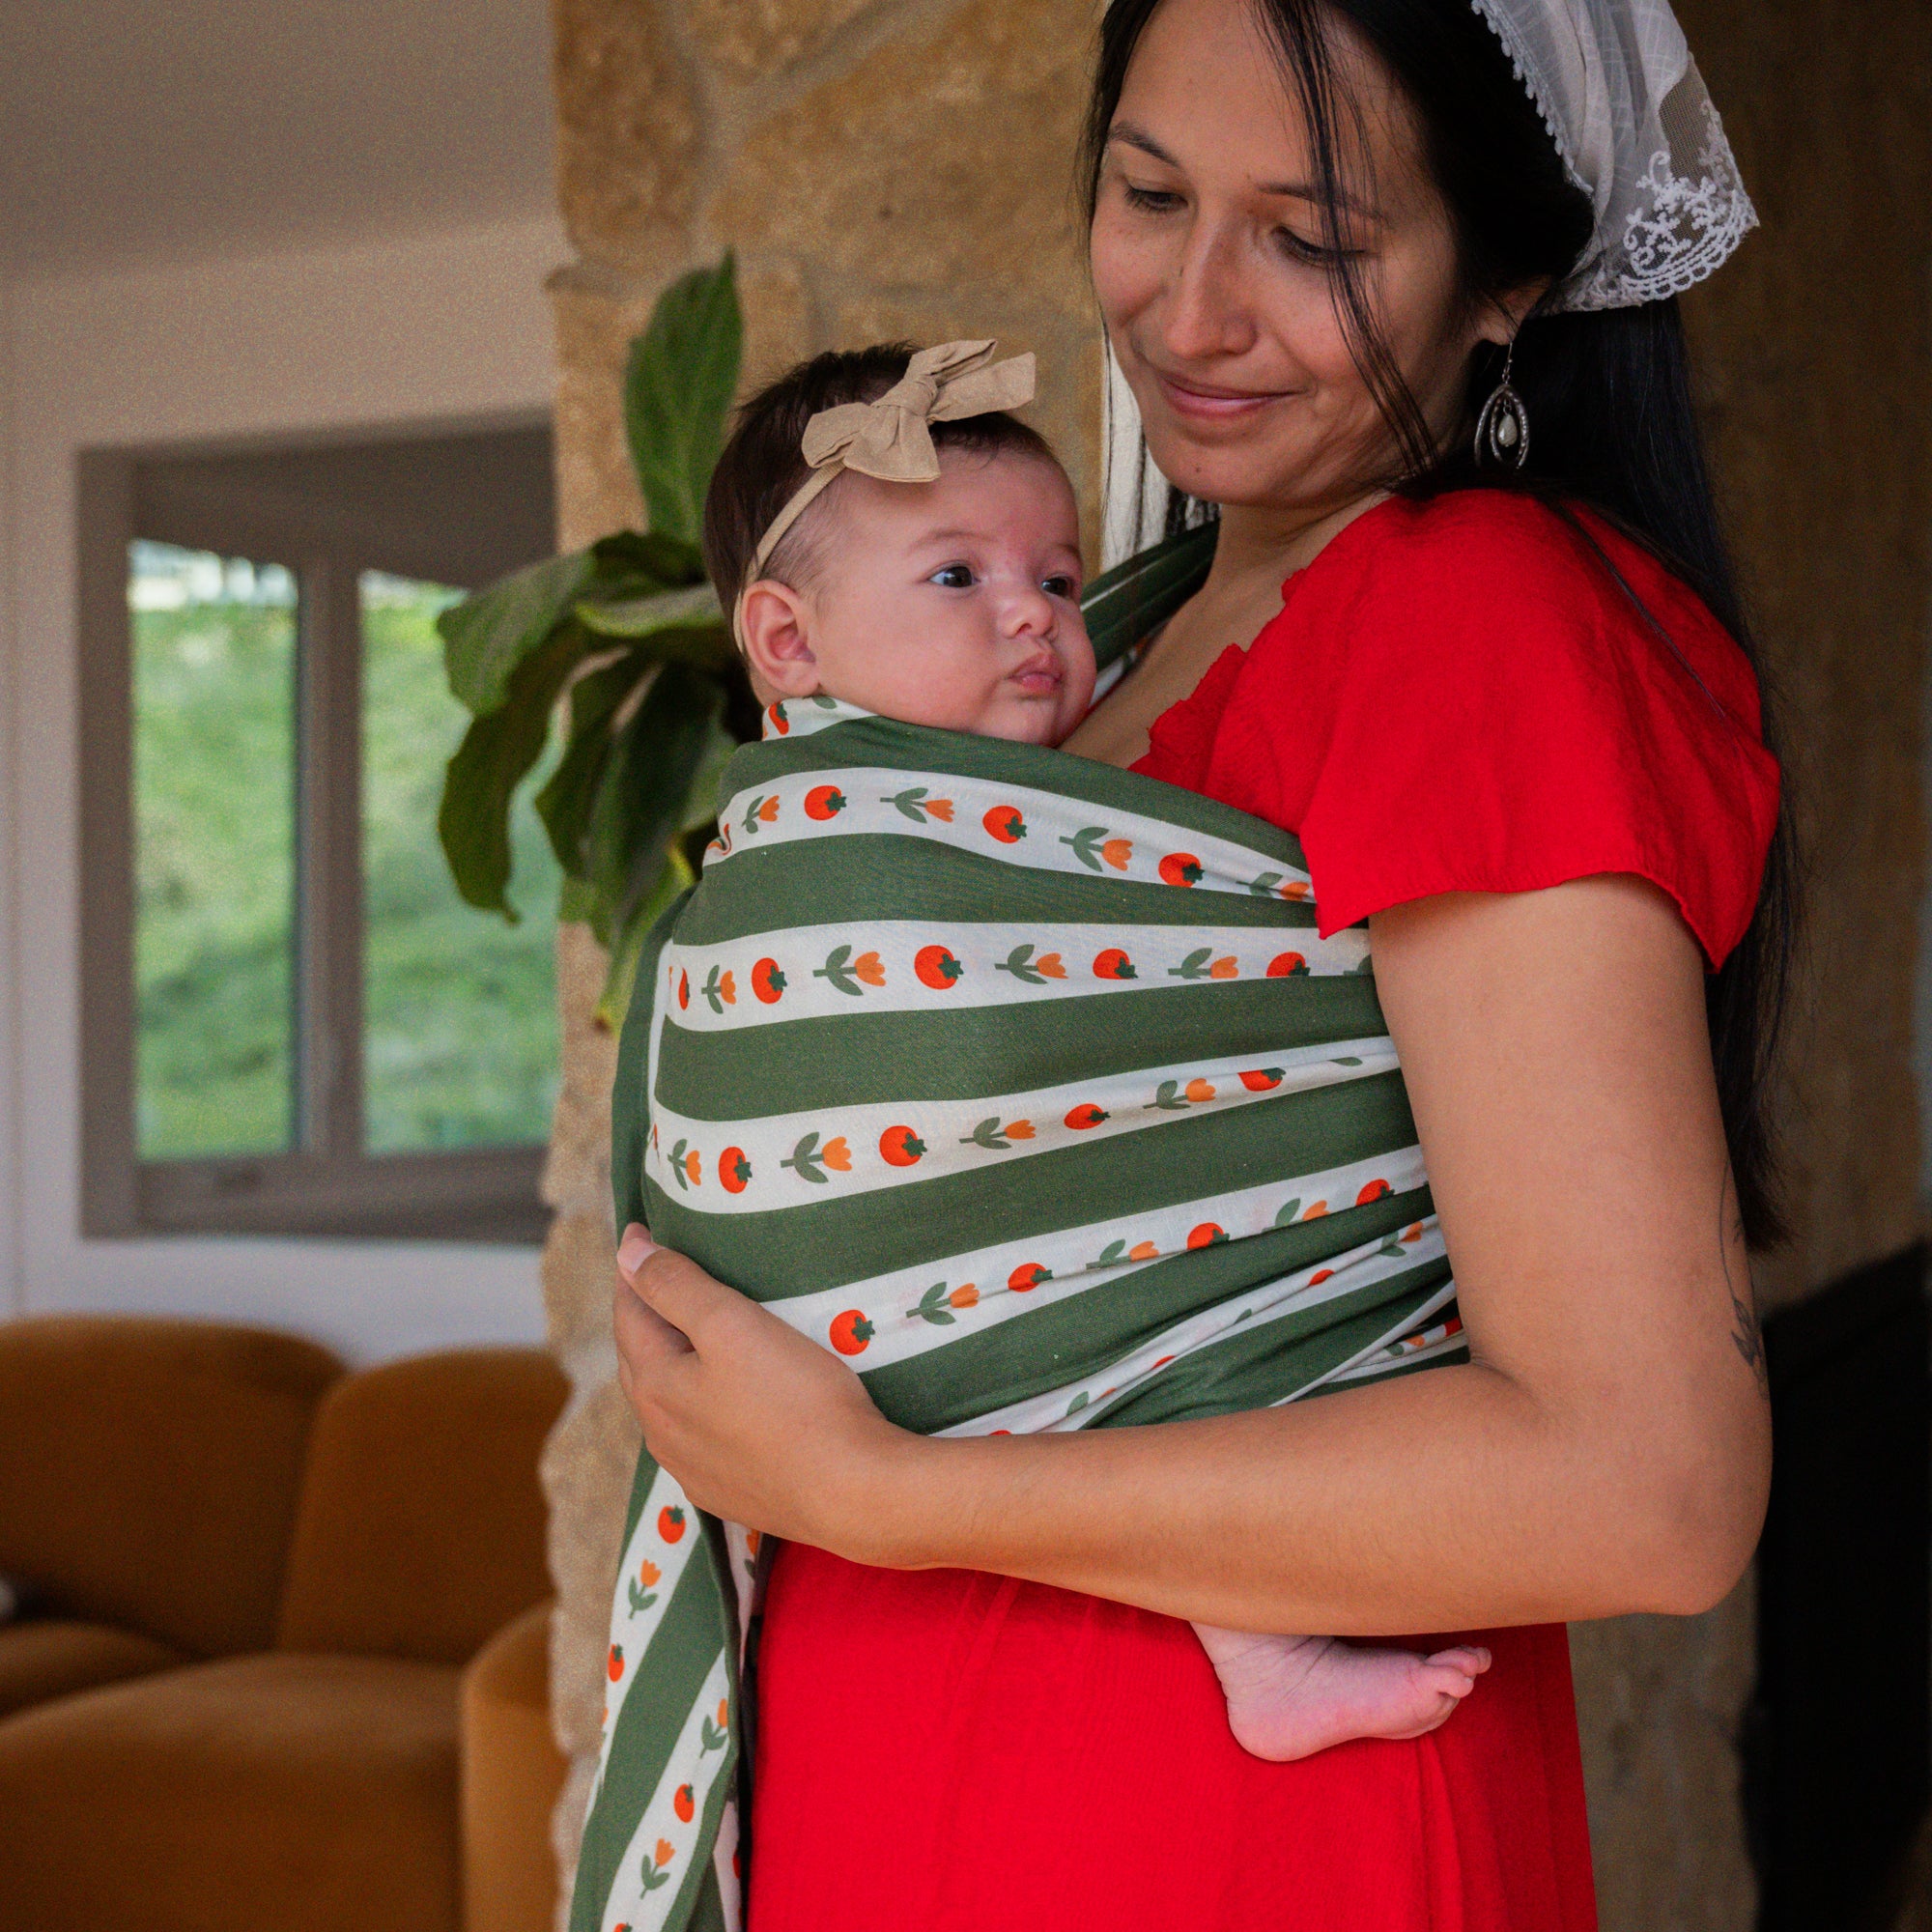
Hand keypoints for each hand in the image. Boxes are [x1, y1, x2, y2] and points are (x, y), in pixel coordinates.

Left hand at [611, 1224, 919, 1554]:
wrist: (852, 1492)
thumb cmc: (797, 1399)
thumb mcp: (733, 1325)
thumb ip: (676, 1287)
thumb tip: (626, 1256)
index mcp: (656, 1386)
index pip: (630, 1313)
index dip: (633, 1268)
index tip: (638, 1230)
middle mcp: (661, 1433)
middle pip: (640, 1359)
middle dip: (643, 1314)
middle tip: (655, 1275)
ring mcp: (693, 1469)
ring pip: (667, 1403)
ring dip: (668, 1363)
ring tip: (684, 1334)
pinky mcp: (729, 1492)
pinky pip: (697, 1438)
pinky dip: (695, 1406)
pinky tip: (716, 1403)